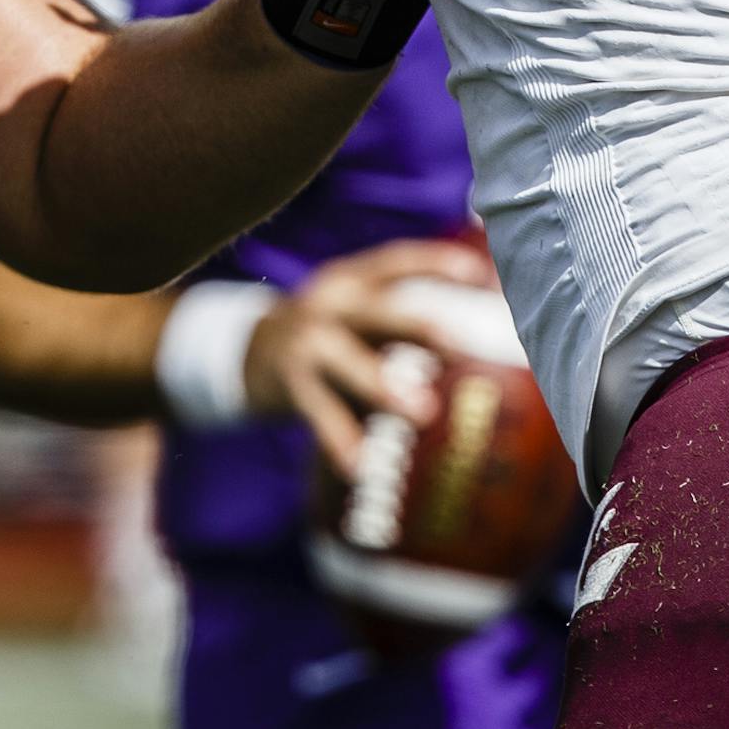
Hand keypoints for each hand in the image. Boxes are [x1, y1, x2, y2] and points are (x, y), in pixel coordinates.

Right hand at [241, 238, 492, 478]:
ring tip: (424, 413)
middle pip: (373, 310)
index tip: (479, 273)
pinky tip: (359, 465)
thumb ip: (401, 327)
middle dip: (414, 326)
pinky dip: (338, 437)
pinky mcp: (288, 379)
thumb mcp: (357, 316)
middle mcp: (327, 304)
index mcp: (350, 281)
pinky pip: (317, 410)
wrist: (250, 348)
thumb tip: (467, 351)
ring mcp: (305, 341)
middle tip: (456, 347)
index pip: (395, 262)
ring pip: (344, 360)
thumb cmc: (329, 335)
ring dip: (381, 383)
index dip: (435, 262)